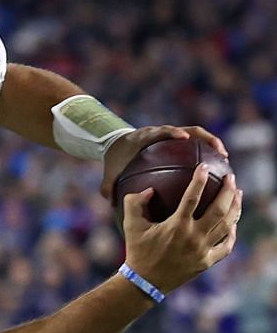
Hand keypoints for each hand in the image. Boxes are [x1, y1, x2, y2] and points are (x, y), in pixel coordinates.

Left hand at [101, 124, 227, 200]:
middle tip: (218, 151)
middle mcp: (162, 132)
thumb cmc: (114, 160)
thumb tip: (111, 203)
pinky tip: (214, 168)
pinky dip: (205, 152)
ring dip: (212, 143)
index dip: (173, 131)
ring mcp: (172, 135)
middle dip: (205, 137)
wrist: (116, 145)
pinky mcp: (176, 139)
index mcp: (146, 136)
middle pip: (189, 129)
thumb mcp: (110, 173)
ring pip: (197, 134)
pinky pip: (194, 144)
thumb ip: (108, 186)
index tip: (184, 137)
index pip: (162, 131)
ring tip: (224, 158)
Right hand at [120, 168, 240, 294]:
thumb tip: (148, 190)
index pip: (192, 197)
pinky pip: (226, 245)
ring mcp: (202, 250)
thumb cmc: (137, 251)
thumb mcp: (131, 226)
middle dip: (228, 191)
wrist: (144, 282)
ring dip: (235, 207)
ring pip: (227, 225)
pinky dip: (232, 233)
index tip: (203, 166)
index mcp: (176, 226)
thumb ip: (134, 204)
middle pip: (219, 209)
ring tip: (238, 194)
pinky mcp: (207, 262)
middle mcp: (193, 237)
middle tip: (231, 177)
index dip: (199, 179)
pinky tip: (234, 223)